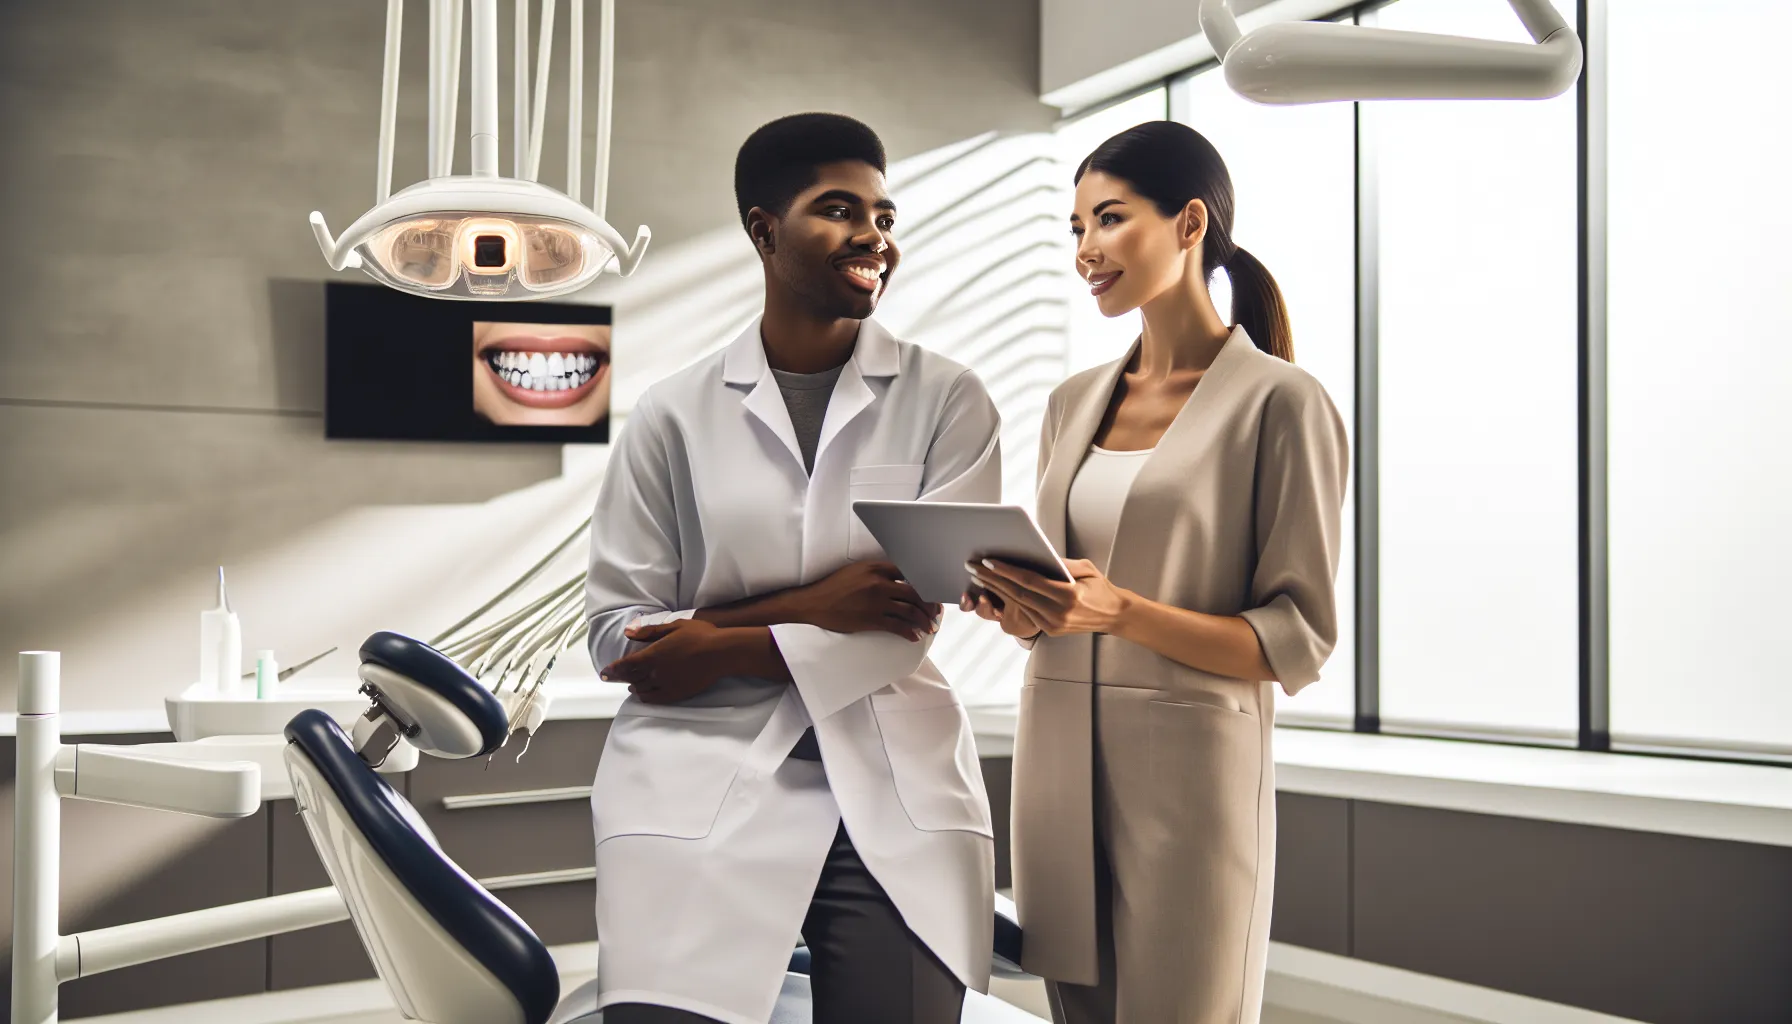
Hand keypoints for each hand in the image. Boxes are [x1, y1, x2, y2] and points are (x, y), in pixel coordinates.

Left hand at [603, 619, 738, 703]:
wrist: (720, 653)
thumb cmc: (699, 635)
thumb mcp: (674, 626)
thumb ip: (650, 631)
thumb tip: (629, 632)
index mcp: (653, 654)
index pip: (626, 665)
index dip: (613, 670)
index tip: (604, 674)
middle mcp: (656, 672)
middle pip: (632, 678)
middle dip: (622, 679)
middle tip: (615, 679)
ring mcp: (666, 684)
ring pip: (643, 690)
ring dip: (634, 688)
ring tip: (631, 687)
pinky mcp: (676, 694)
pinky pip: (655, 699)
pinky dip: (646, 697)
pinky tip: (645, 695)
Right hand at [792, 561, 939, 640]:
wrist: (814, 604)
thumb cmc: (835, 587)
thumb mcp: (857, 571)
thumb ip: (878, 573)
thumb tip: (900, 581)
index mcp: (876, 568)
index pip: (910, 572)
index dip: (925, 584)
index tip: (933, 593)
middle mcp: (879, 583)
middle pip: (915, 593)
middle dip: (930, 606)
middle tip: (936, 614)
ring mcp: (875, 601)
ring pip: (910, 611)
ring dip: (923, 621)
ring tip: (930, 628)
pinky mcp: (871, 619)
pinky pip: (897, 626)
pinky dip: (909, 633)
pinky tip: (914, 637)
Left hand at [969, 558, 1129, 637]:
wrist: (1113, 615)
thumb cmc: (1099, 587)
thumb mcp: (1085, 568)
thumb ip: (1059, 562)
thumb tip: (1033, 552)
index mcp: (1069, 596)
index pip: (1029, 581)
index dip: (1006, 571)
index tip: (988, 561)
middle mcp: (1058, 614)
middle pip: (1018, 594)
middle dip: (993, 579)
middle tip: (973, 566)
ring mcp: (1053, 625)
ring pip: (1017, 605)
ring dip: (996, 589)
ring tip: (978, 575)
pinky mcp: (1049, 631)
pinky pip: (1024, 612)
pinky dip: (1008, 600)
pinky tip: (995, 589)